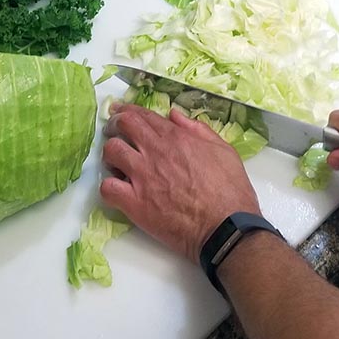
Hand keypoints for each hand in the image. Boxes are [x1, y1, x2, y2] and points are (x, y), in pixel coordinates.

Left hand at [100, 104, 259, 263]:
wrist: (226, 227)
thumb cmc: (230, 191)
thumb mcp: (223, 150)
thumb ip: (198, 130)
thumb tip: (175, 115)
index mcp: (175, 137)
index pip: (143, 115)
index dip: (128, 110)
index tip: (119, 111)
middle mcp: (154, 151)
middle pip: (122, 125)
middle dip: (114, 125)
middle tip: (114, 132)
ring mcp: (141, 176)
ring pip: (110, 152)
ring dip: (110, 155)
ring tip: (115, 164)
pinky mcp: (134, 203)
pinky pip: (107, 188)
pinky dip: (108, 187)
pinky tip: (117, 190)